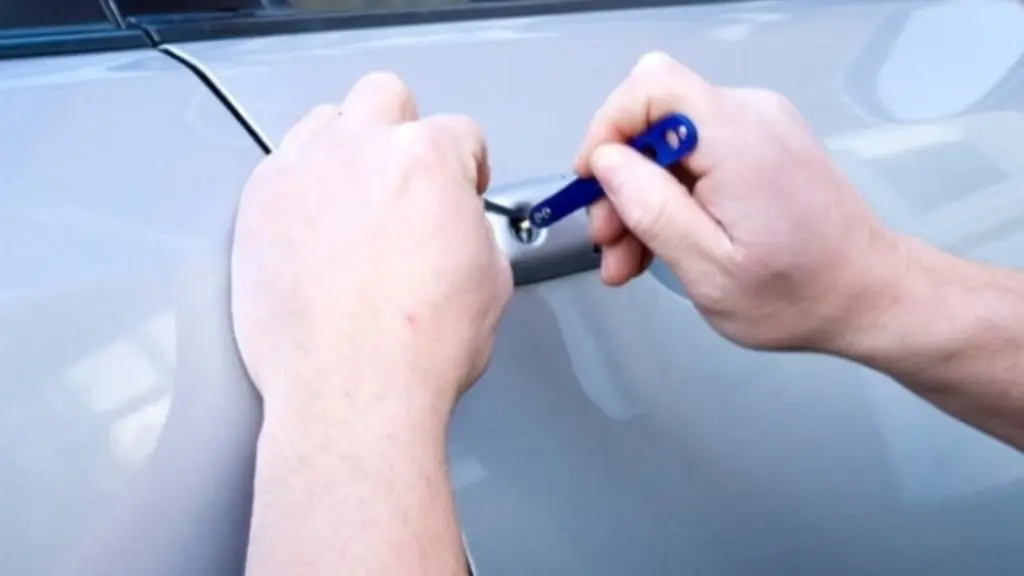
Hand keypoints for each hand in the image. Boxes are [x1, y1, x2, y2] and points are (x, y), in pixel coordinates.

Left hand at [230, 72, 511, 419]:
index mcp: (428, 158)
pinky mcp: (256, 205)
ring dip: (345, 150)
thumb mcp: (491, 280)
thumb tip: (457, 231)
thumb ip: (472, 231)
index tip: (463, 188)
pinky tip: (312, 230)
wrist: (352, 388)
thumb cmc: (421, 345)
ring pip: (324, 123)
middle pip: (384, 96)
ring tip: (352, 201)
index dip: (469, 165)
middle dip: (402, 129)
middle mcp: (361, 148)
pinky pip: (280, 168)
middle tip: (405, 179)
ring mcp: (301, 171)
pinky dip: (300, 188)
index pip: (460, 133)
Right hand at [575, 52, 901, 350]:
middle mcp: (752, 117)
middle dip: (619, 180)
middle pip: (654, 117)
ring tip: (631, 257)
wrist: (866, 295)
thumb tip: (606, 162)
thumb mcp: (709, 269)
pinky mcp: (760, 144)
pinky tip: (661, 240)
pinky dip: (670, 193)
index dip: (608, 127)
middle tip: (609, 241)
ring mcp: (759, 126)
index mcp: (740, 141)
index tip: (592, 181)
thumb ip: (652, 209)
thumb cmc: (799, 294)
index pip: (653, 85)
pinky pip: (694, 153)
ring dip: (640, 196)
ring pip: (667, 141)